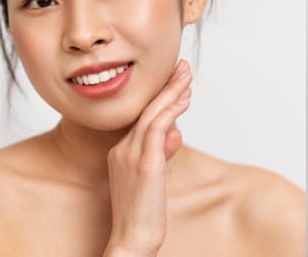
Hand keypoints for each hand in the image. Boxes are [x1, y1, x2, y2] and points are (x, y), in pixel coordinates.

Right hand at [104, 59, 192, 256]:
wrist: (131, 240)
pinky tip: (185, 99)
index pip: (142, 117)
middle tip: (182, 67)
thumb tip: (175, 134)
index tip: (173, 79)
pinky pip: (158, 128)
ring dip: (172, 92)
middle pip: (147, 110)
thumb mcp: (152, 178)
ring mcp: (131, 156)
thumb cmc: (143, 214)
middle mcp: (122, 150)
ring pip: (153, 114)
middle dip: (167, 86)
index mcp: (120, 153)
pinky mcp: (145, 164)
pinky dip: (172, 110)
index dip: (159, 96)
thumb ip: (162, 153)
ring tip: (187, 75)